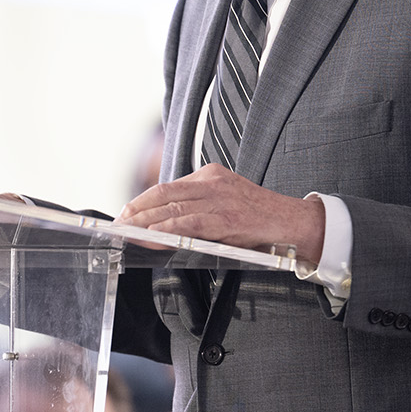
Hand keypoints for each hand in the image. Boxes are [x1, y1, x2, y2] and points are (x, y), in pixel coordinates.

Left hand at [116, 165, 324, 264]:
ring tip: (126, 232)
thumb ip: (201, 205)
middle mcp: (212, 183)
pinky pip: (189, 223)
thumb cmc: (260, 217)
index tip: (125, 213)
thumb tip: (168, 221)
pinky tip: (151, 236)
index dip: (142, 201)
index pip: (167, 186)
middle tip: (117, 224)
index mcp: (211, 176)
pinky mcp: (226, 218)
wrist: (293, 222)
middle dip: (136, 210)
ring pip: (172, 208)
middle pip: (163, 194)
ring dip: (144, 222)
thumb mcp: (227, 201)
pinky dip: (166, 229)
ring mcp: (219, 199)